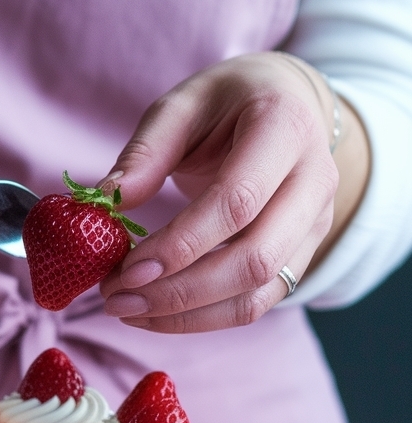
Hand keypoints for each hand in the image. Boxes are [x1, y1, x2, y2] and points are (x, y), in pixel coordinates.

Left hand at [100, 52, 367, 332]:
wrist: (290, 106)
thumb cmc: (229, 103)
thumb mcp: (183, 104)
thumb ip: (145, 152)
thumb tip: (107, 202)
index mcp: (286, 127)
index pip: (237, 202)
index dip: (180, 244)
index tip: (127, 269)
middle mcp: (314, 181)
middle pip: (254, 260)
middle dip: (179, 292)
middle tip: (116, 299)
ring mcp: (315, 224)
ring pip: (257, 294)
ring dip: (187, 315)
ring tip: (128, 310)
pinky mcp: (302, 256)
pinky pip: (256, 304)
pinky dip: (203, 319)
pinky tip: (156, 313)